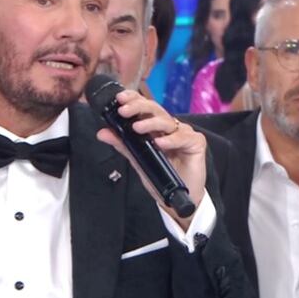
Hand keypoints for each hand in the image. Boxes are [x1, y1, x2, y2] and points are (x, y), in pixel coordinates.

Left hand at [96, 89, 206, 230]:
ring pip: (167, 121)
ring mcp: (183, 133)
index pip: (144, 107)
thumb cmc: (160, 176)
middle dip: (138, 107)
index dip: (133, 99)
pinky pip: (183, 137)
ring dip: (151, 123)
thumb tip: (102, 133)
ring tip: (137, 128)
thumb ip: (122, 145)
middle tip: (124, 110)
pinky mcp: (196, 142)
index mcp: (155, 127)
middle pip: (155, 109)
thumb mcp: (138, 159)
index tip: (119, 99)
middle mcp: (169, 127)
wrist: (178, 198)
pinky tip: (160, 143)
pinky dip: (171, 140)